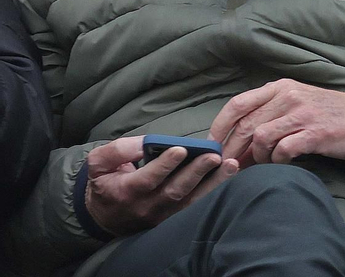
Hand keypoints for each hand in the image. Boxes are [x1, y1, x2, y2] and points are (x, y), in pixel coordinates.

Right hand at [83, 135, 237, 234]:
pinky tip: (229, 176)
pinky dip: (214, 192)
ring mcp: (163, 215)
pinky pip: (197, 207)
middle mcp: (147, 206)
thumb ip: (118, 151)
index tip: (180, 149)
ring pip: (191, 201)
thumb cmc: (106, 183)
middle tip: (213, 155)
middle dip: (195, 172)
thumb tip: (144, 142)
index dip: (163, 166)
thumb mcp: (99, 164)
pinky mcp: (175, 218)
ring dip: (213, 183)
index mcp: (126, 192)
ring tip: (230, 165)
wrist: (105, 216)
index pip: (147, 180)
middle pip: (174, 191)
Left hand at [210, 79, 344, 166]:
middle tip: (230, 167)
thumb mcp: (296, 103)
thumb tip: (234, 144)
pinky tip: (282, 163)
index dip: (219, 127)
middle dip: (232, 150)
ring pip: (261, 138)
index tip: (210, 146)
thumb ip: (268, 115)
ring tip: (264, 163)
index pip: (238, 104)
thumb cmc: (326, 114)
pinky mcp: (316, 132)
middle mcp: (290, 96)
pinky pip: (283, 150)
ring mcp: (303, 113)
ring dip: (257, 157)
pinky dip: (277, 161)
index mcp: (280, 87)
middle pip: (246, 125)